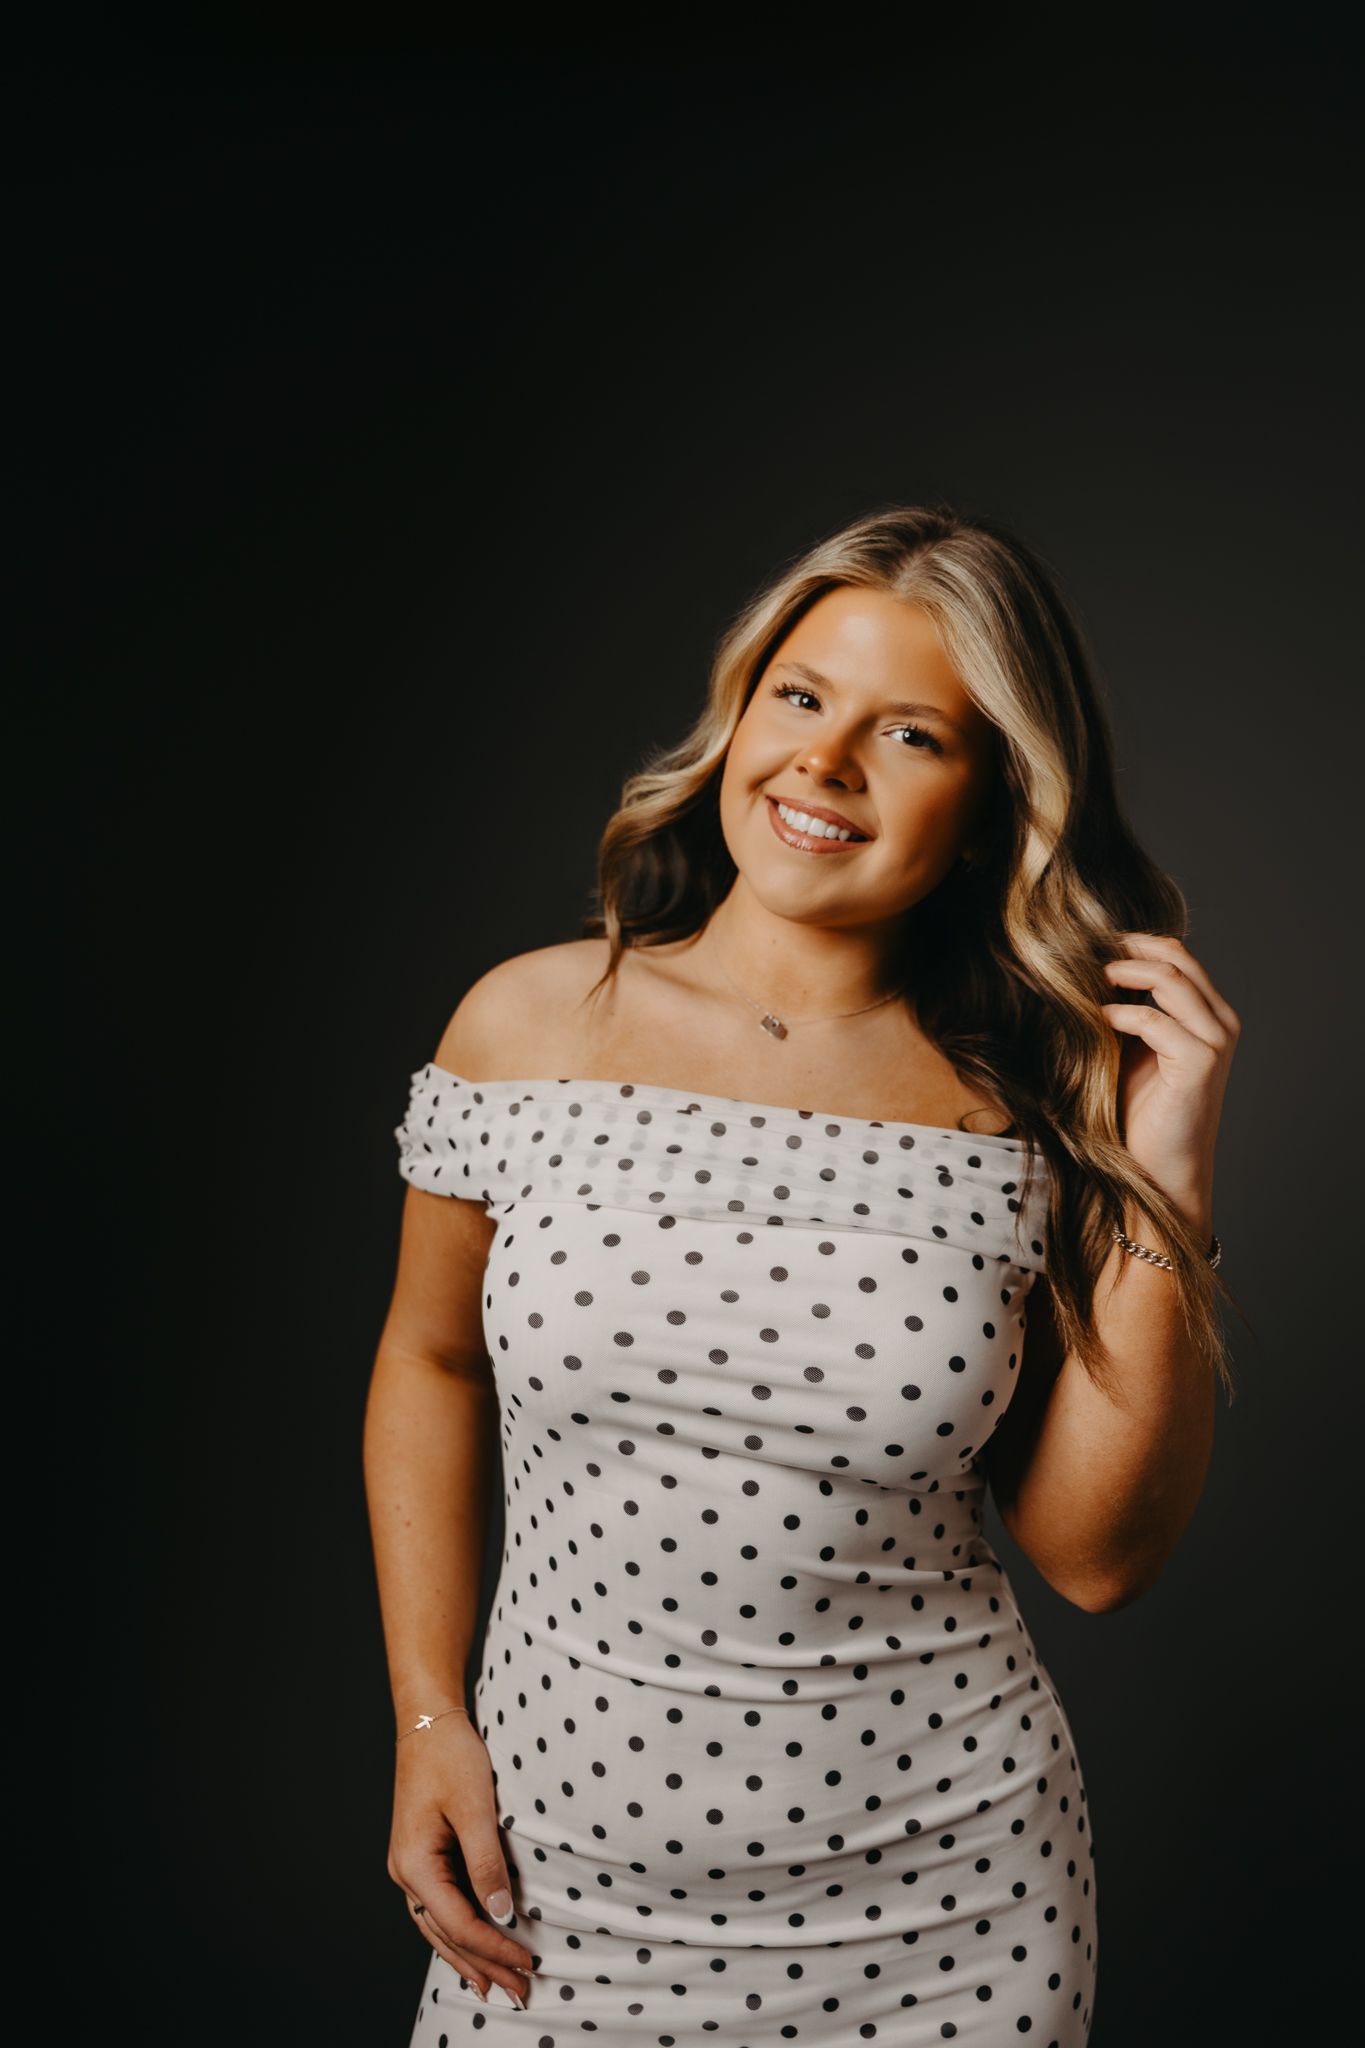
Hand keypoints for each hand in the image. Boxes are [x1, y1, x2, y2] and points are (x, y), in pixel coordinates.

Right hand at [387, 1713, 535, 2006]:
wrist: (428, 1721)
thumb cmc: (450, 1756)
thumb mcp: (475, 1807)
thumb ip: (487, 1862)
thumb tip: (502, 1914)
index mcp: (414, 1864)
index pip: (458, 1923)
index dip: (494, 1948)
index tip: (527, 1962)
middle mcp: (406, 1872)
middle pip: (446, 1934)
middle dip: (483, 1965)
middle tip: (520, 1993)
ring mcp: (410, 1866)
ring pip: (439, 1927)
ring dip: (470, 1956)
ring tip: (496, 1986)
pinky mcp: (422, 1856)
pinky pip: (440, 1907)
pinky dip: (459, 1931)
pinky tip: (475, 1947)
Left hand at [1100, 932, 1240, 1229]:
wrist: (1158, 1168)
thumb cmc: (1140, 1112)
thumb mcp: (1132, 1049)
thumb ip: (1127, 1011)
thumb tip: (1089, 970)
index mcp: (1208, 1014)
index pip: (1177, 955)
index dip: (1134, 942)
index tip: (1092, 944)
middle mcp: (1219, 1022)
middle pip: (1178, 957)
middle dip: (1129, 948)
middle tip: (1087, 953)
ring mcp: (1215, 1041)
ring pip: (1172, 979)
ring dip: (1125, 972)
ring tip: (1089, 980)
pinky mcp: (1200, 1064)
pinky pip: (1156, 1021)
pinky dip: (1121, 1015)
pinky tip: (1097, 1020)